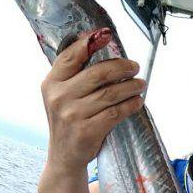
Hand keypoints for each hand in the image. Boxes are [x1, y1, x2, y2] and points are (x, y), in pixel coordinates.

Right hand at [41, 28, 145, 169]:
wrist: (64, 156)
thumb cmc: (68, 121)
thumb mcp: (62, 95)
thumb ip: (75, 73)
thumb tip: (98, 42)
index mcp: (51, 83)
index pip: (71, 56)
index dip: (90, 42)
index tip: (107, 35)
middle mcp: (59, 97)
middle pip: (97, 73)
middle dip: (121, 67)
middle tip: (135, 67)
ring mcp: (72, 115)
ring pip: (110, 93)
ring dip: (130, 87)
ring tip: (140, 84)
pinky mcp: (87, 131)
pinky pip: (115, 113)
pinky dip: (130, 105)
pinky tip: (137, 101)